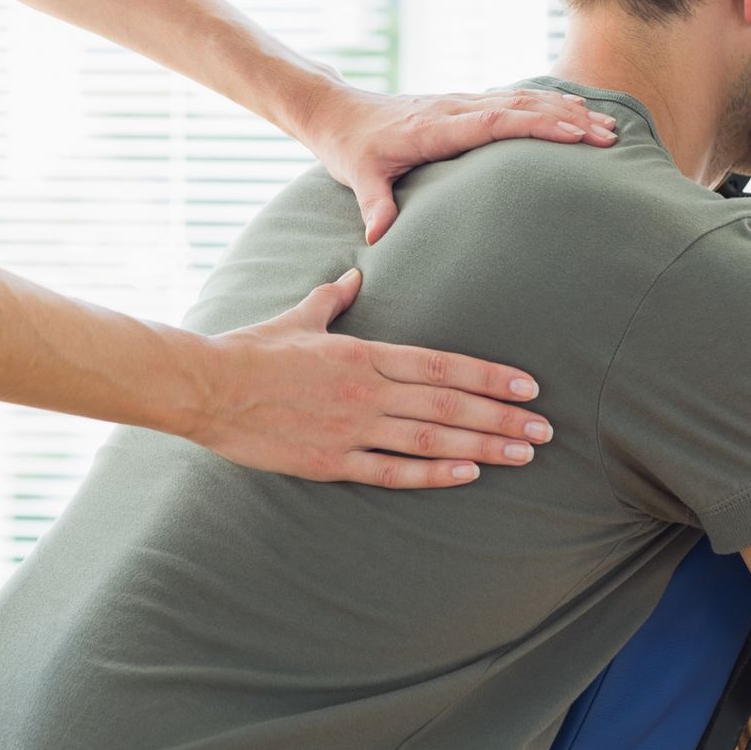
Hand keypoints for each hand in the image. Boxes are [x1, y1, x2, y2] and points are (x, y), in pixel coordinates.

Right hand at [186, 266, 552, 487]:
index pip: (442, 363)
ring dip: (482, 446)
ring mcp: (351, 428)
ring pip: (430, 438)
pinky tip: (468, 474)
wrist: (205, 386)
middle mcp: (367, 390)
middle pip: (449, 402)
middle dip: (502, 416)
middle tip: (545, 429)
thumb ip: (335, 298)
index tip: (528, 385)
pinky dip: (432, 473)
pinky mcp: (330, 462)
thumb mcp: (300, 315)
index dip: (490, 376)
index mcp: (364, 353)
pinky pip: (391, 471)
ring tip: (523, 453)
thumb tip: (355, 274)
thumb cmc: (252, 348)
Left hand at [296, 81, 616, 243]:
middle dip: (567, 118)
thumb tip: (378, 237)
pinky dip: (547, 105)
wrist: (336, 110)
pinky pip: (513, 101)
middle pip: (520, 107)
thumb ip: (373, 202)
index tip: (575, 132)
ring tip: (607, 126)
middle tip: (609, 137)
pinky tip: (575, 111)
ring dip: (564, 110)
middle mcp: (453, 108)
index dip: (536, 125)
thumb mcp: (355, 175)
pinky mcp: (463, 106)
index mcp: (434, 125)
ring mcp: (461, 104)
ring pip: (521, 99)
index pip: (494, 120)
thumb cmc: (349, 145)